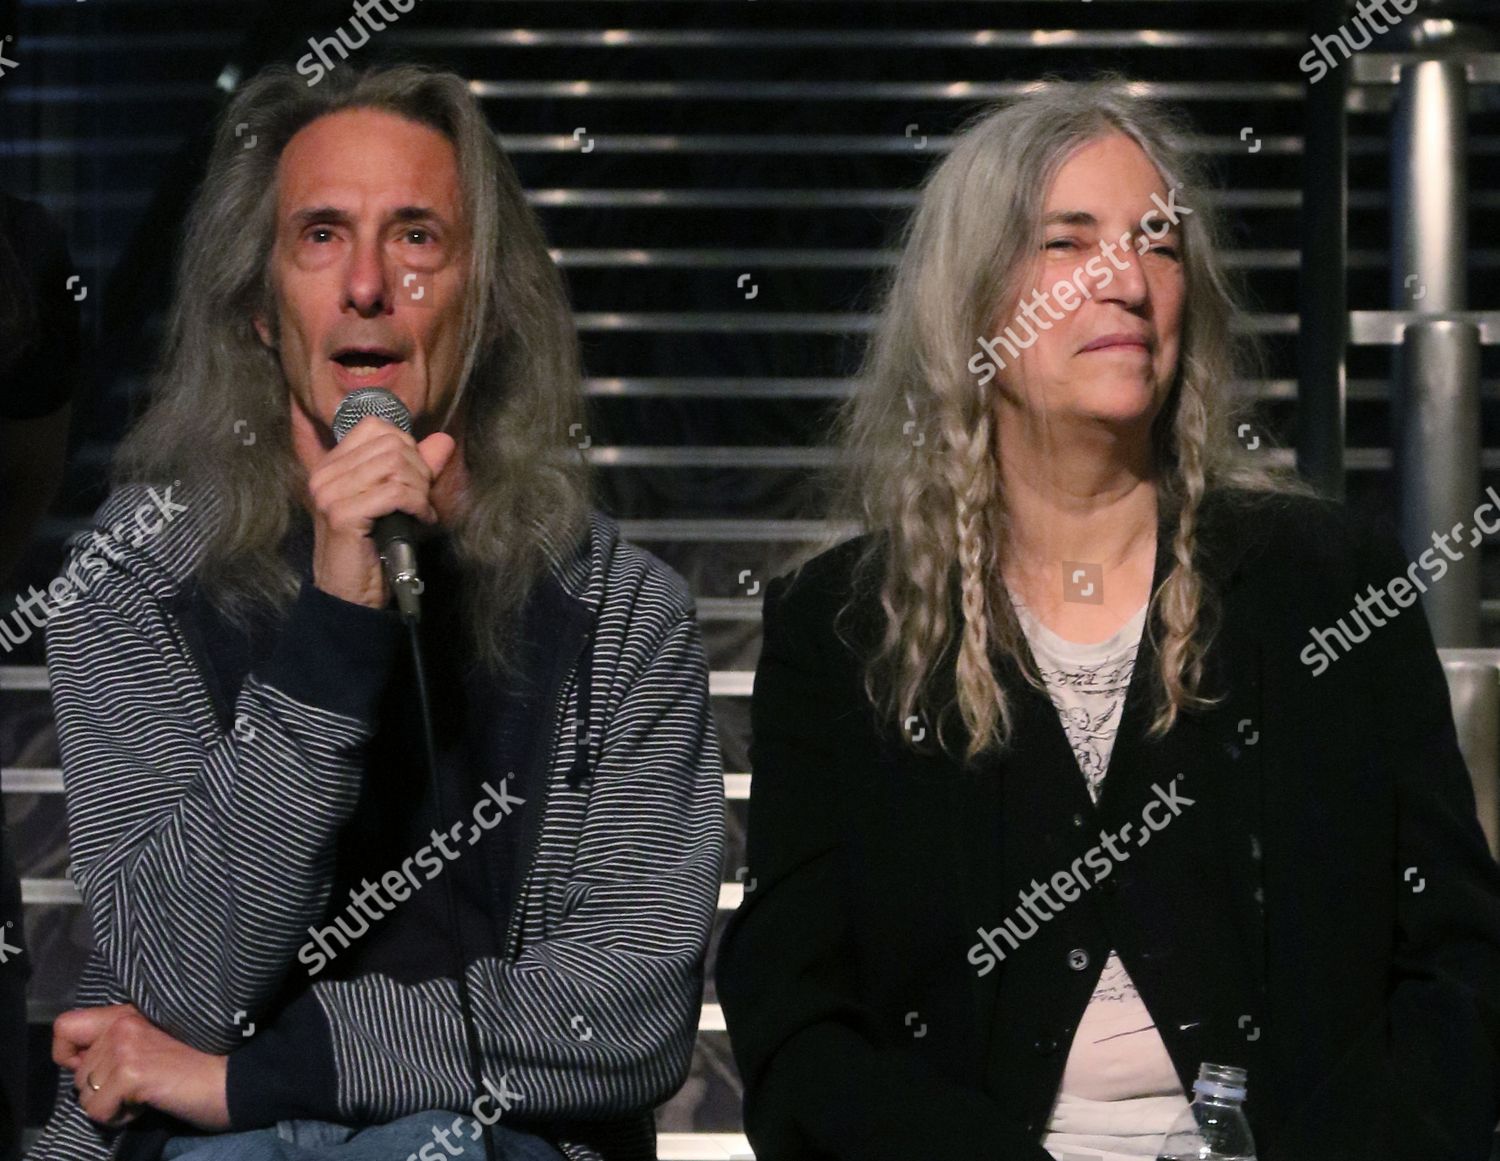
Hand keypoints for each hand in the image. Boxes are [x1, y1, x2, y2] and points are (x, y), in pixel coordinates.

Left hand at [53, 1003, 230, 1130]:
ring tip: (146, 1094)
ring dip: (112, 1104)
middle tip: (140, 1086)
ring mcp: (126, 1046)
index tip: (100, 1069)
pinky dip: (120, 1118)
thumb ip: (117, 1042)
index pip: (66, 1025)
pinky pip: (98, 1111)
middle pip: (77, 1073)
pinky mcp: (131, 1073)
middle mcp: (123, 1023)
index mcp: (127, 1012)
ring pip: (85, 1094)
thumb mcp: (151, 1042)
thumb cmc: (197, 1064)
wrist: (232, 1079)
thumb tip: (79, 1063)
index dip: (70, 1054)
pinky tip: (147, 1104)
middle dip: (103, 1089)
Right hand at [304, 415, 456, 608]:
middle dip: (419, 470)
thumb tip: (443, 440)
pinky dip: (418, 506)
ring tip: (420, 511)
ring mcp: (331, 493)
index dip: (406, 446)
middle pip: (391, 444)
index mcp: (332, 465)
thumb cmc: (373, 547)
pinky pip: (395, 493)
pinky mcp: (343, 514)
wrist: (349, 593)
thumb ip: (417, 468)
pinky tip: (420, 521)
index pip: (375, 427)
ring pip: (395, 466)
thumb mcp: (396, 500)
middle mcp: (326, 474)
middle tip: (422, 498)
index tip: (416, 476)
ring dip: (420, 490)